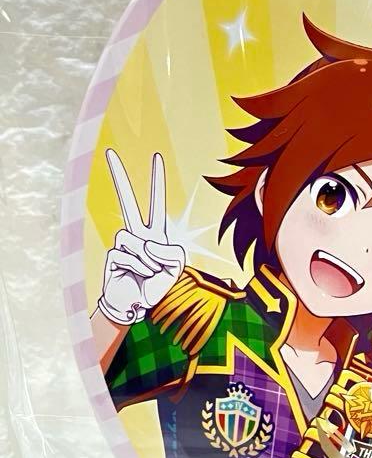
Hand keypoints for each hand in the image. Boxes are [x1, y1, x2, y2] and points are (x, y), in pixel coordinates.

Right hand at [98, 150, 185, 326]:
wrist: (137, 304)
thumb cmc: (157, 285)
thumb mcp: (176, 266)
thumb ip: (170, 250)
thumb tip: (146, 242)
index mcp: (155, 233)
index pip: (157, 203)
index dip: (157, 182)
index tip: (156, 158)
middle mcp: (137, 234)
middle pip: (127, 201)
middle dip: (119, 178)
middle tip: (109, 152)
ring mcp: (122, 244)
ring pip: (136, 239)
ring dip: (149, 259)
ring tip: (150, 272)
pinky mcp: (112, 256)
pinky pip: (129, 254)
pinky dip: (140, 266)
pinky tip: (138, 275)